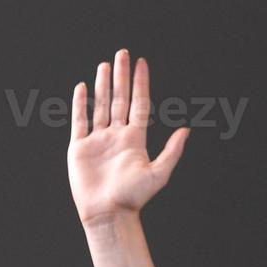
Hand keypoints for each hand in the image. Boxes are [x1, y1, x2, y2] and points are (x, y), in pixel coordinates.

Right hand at [67, 49, 189, 225]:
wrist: (108, 213)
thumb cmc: (134, 197)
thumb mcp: (159, 173)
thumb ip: (172, 151)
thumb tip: (186, 130)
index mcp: (135, 139)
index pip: (139, 104)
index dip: (141, 83)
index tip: (141, 63)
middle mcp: (117, 136)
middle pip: (120, 99)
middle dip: (121, 76)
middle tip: (122, 53)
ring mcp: (98, 140)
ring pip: (100, 106)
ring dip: (103, 85)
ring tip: (105, 65)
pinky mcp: (79, 147)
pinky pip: (79, 121)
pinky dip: (80, 104)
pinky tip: (82, 88)